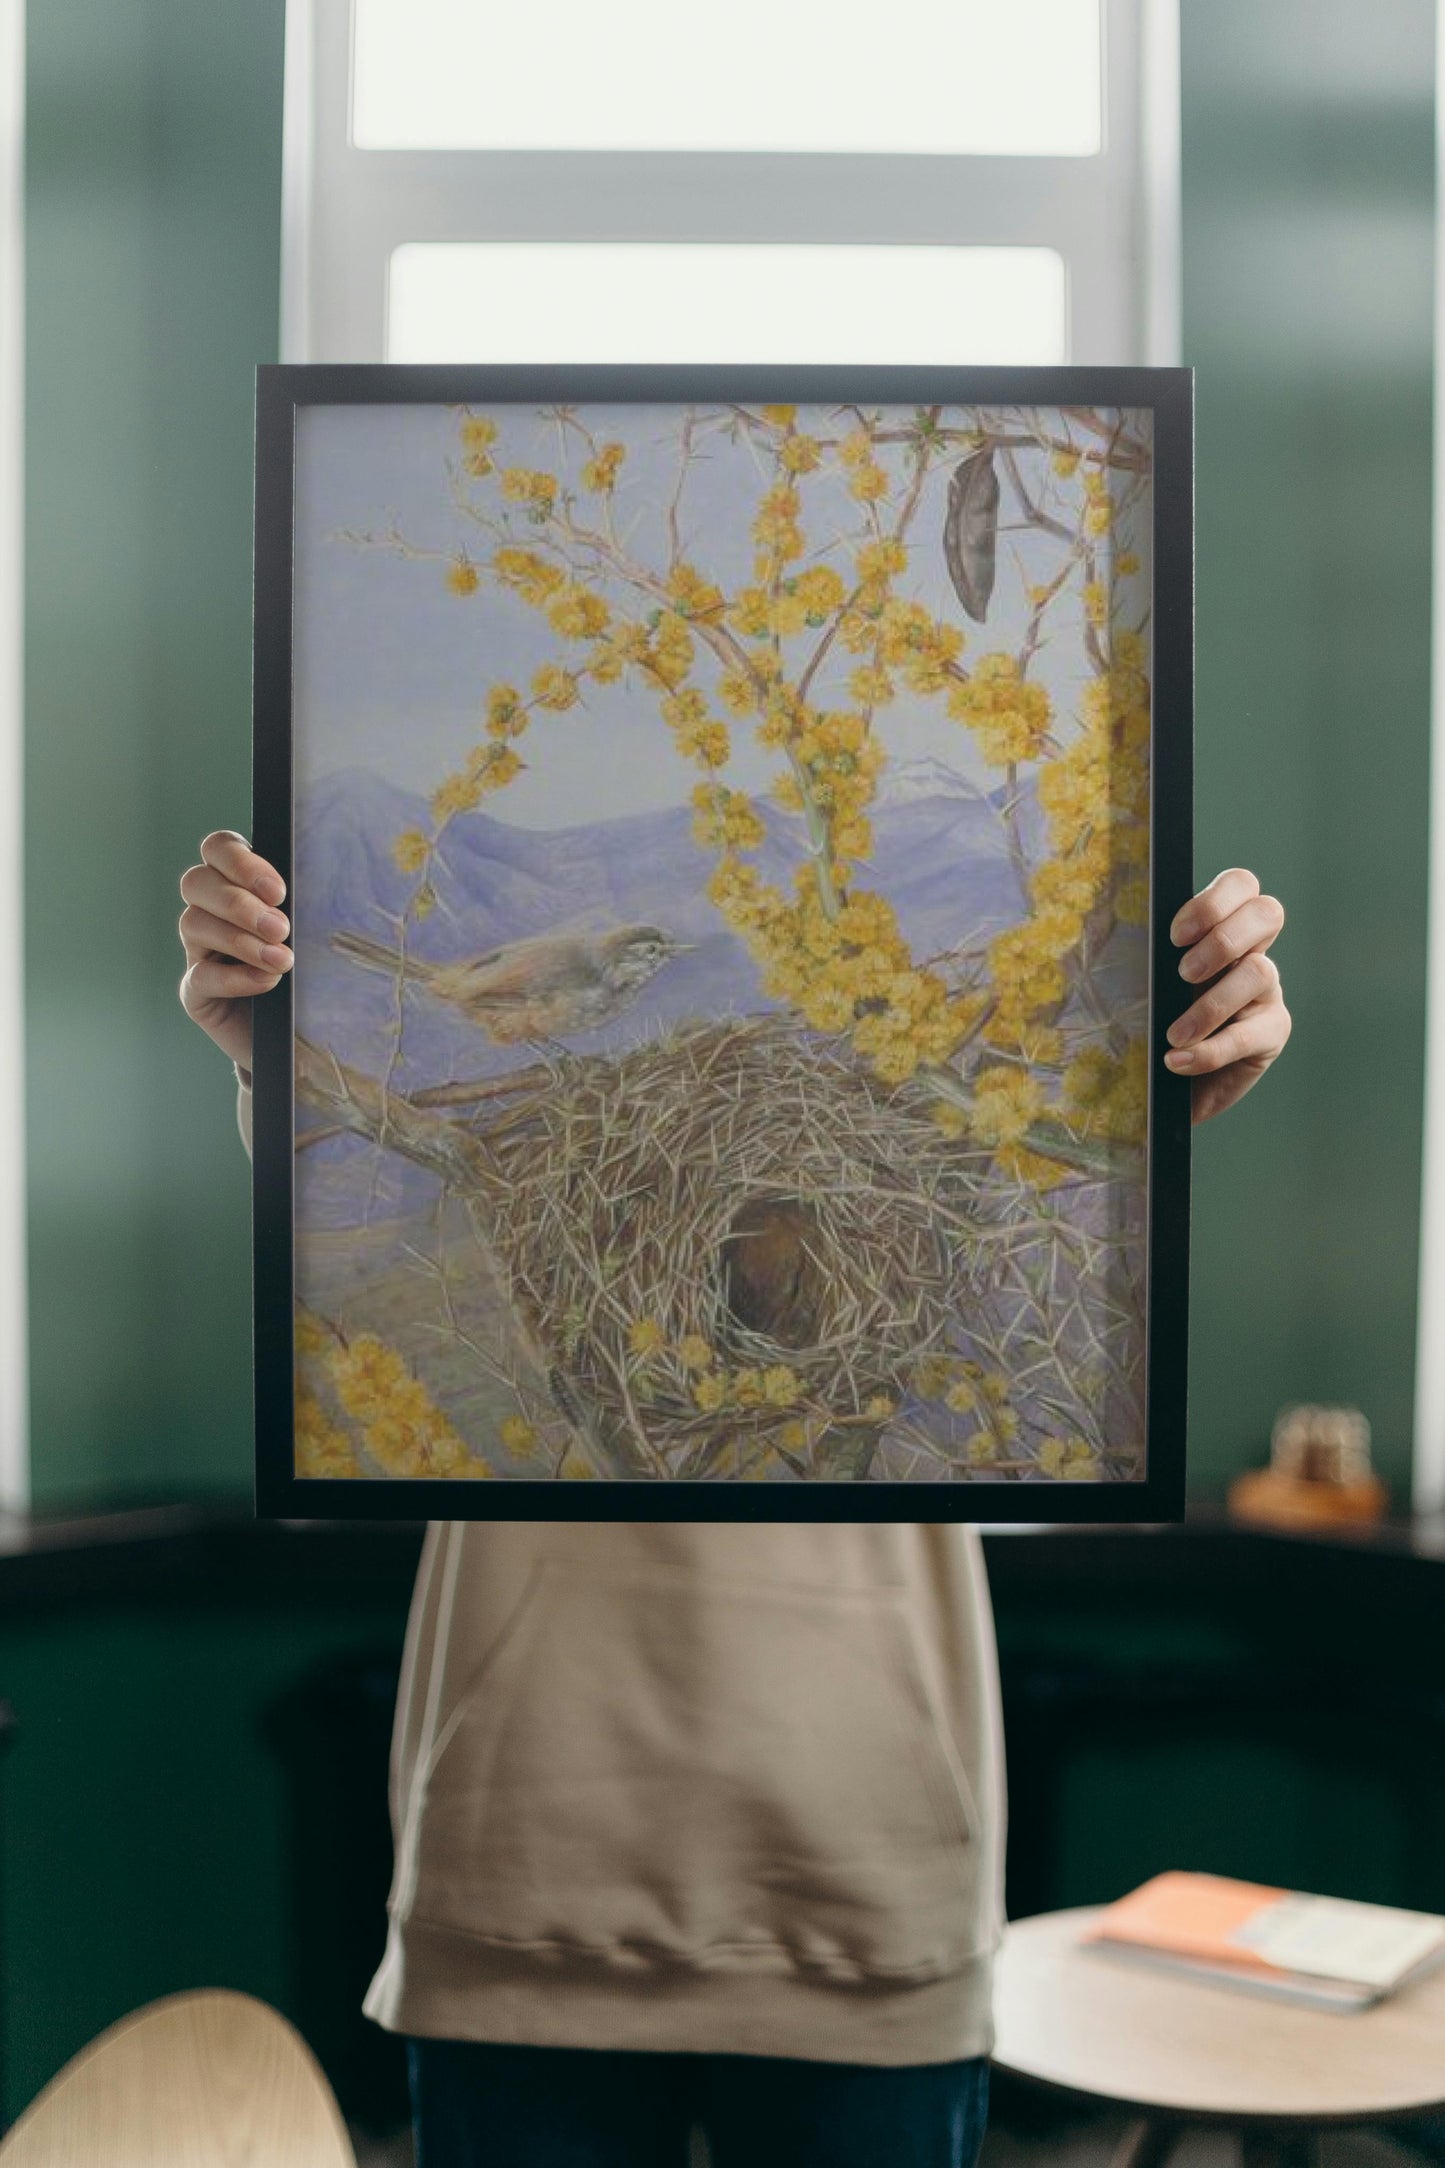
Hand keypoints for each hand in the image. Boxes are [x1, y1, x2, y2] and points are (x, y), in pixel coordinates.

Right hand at [178, 832, 291, 1072]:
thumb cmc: (313, 975)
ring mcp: (199, 951)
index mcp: (237, 884)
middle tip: (280, 928)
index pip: (218, 848)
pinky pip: (199, 976)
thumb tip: (317, 888)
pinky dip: (234, 977)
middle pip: (196, 881)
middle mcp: (210, 912)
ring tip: (282, 961)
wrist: (302, 1035)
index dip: (240, 861)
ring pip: (193, 923)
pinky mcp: (196, 993)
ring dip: (240, 940)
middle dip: (239, 903)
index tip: (278, 892)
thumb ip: (303, 907)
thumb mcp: (314, 934)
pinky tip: (266, 982)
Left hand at [1165, 868, 1289, 1124]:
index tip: (1175, 936)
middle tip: (1183, 974)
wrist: (1164, 1085)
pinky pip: (1251, 1034)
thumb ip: (1144, 956)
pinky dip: (1210, 1050)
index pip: (1241, 885)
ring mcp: (1266, 991)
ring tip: (1174, 1034)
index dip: (1214, 901)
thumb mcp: (1142, 984)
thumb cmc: (1147, 1025)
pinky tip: (1178, 1060)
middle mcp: (1251, 952)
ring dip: (1212, 1005)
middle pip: (1268, 912)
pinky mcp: (1271, 1032)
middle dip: (1224, 940)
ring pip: (1261, 972)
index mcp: (1220, 928)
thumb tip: (1106, 934)